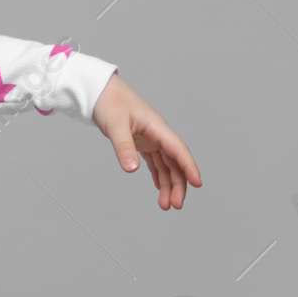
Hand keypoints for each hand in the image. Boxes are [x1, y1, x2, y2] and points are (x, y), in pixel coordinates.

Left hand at [92, 73, 201, 210]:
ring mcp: (151, 138)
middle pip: (175, 162)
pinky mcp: (142, 142)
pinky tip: (160, 189)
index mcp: (157, 127)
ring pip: (167, 164)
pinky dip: (159, 176)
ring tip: (166, 205)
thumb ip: (124, 147)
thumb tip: (132, 169)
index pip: (178, 149)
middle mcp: (158, 134)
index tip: (197, 183)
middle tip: (175, 205)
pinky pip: (156, 162)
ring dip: (169, 184)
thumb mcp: (115, 125)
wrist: (99, 91)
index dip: (189, 166)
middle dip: (179, 184)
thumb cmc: (109, 102)